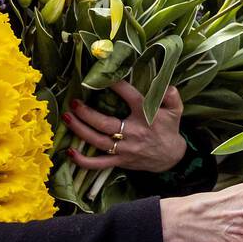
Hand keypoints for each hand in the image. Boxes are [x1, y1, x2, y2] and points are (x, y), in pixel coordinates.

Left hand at [64, 81, 186, 172]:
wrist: (171, 157)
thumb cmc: (169, 129)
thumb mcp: (176, 110)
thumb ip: (171, 95)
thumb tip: (167, 85)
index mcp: (146, 116)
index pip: (131, 97)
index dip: (118, 86)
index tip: (105, 76)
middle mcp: (133, 132)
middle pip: (105, 124)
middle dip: (87, 113)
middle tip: (74, 102)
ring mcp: (124, 149)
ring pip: (98, 141)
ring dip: (80, 130)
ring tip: (66, 117)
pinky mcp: (119, 161)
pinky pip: (99, 164)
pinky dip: (83, 161)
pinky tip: (70, 152)